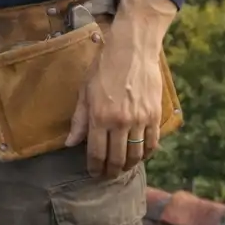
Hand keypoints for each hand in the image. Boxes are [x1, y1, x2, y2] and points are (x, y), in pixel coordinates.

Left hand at [65, 0, 176, 177]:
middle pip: (116, 159)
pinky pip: (152, 143)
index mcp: (99, 116)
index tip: (93, 173)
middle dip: (110, 172)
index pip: (96, 153)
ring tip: (123, 168)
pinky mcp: (155, 115)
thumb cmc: (104, 67)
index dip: (94, 167)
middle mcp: (120, 122)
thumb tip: (70, 143)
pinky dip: (146, 154)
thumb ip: (79, 119)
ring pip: (135, 155)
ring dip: (128, 166)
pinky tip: (140, 156)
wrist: (132, 49)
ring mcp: (140, 120)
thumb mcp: (85, 91)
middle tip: (107, 176)